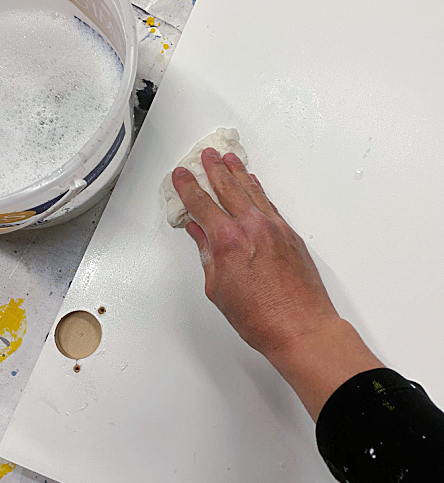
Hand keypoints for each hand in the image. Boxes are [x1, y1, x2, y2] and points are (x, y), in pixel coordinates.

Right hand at [172, 147, 337, 356]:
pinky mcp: (289, 233)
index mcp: (227, 240)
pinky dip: (258, 188)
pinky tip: (252, 181)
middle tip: (205, 155)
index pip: (201, 203)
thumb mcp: (218, 288)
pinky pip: (269, 201)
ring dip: (236, 171)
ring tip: (227, 158)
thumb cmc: (261, 317)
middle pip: (227, 187)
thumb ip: (206, 254)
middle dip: (212, 169)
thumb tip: (198, 234)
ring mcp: (273, 227)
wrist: (301, 327)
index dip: (188, 186)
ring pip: (250, 189)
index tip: (182, 176)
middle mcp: (251, 226)